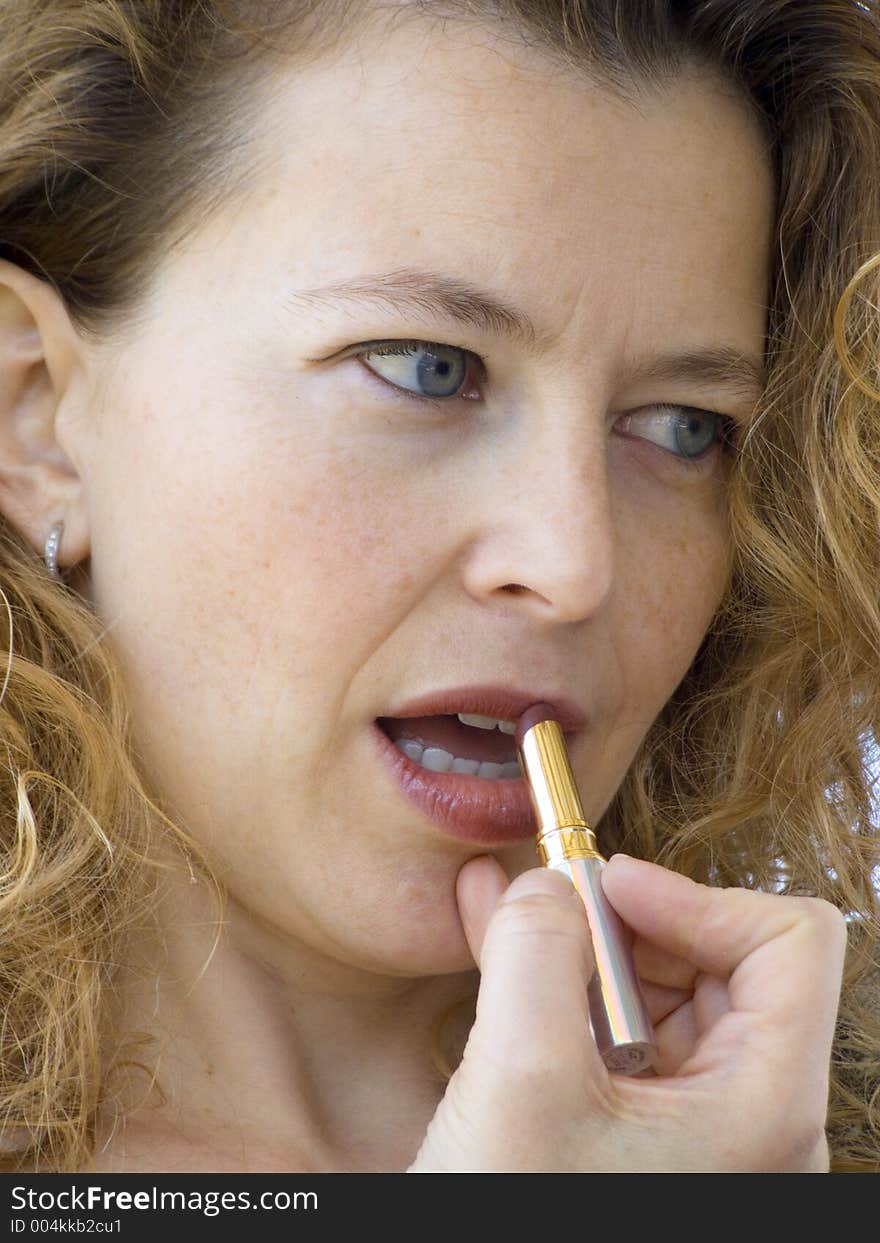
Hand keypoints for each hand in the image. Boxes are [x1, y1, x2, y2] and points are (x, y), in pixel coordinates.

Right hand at [408, 854, 845, 1171]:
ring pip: (661, 997)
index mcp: (765, 1110)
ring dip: (583, 950)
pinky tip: (492, 942)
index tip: (612, 889)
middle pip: (722, 965)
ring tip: (505, 922)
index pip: (791, 944)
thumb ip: (536, 953)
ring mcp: (696, 1137)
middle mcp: (749, 1122)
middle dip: (628, 925)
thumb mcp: (519, 1081)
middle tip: (551, 908)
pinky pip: (616, 1039)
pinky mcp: (639, 1142)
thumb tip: (546, 885)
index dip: (700, 897)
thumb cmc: (518, 1232)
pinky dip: (560, 990)